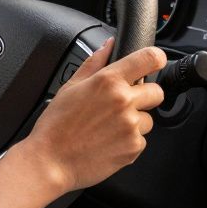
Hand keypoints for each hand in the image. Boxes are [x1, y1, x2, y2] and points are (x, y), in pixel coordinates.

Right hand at [17, 39, 165, 197]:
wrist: (50, 161)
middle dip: (144, 96)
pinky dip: (129, 141)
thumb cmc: (56, 126)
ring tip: (108, 128)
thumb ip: (94, 63)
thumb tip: (108, 46)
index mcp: (108, 81)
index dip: (156, 58)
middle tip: (121, 105)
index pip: (149, 59)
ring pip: (148, 119)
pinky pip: (141, 140)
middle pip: (156, 91)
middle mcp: (124, 101)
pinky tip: (108, 141)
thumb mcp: (70, 87)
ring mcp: (131, 126)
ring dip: (135, 121)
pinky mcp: (133, 148)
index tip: (155, 62)